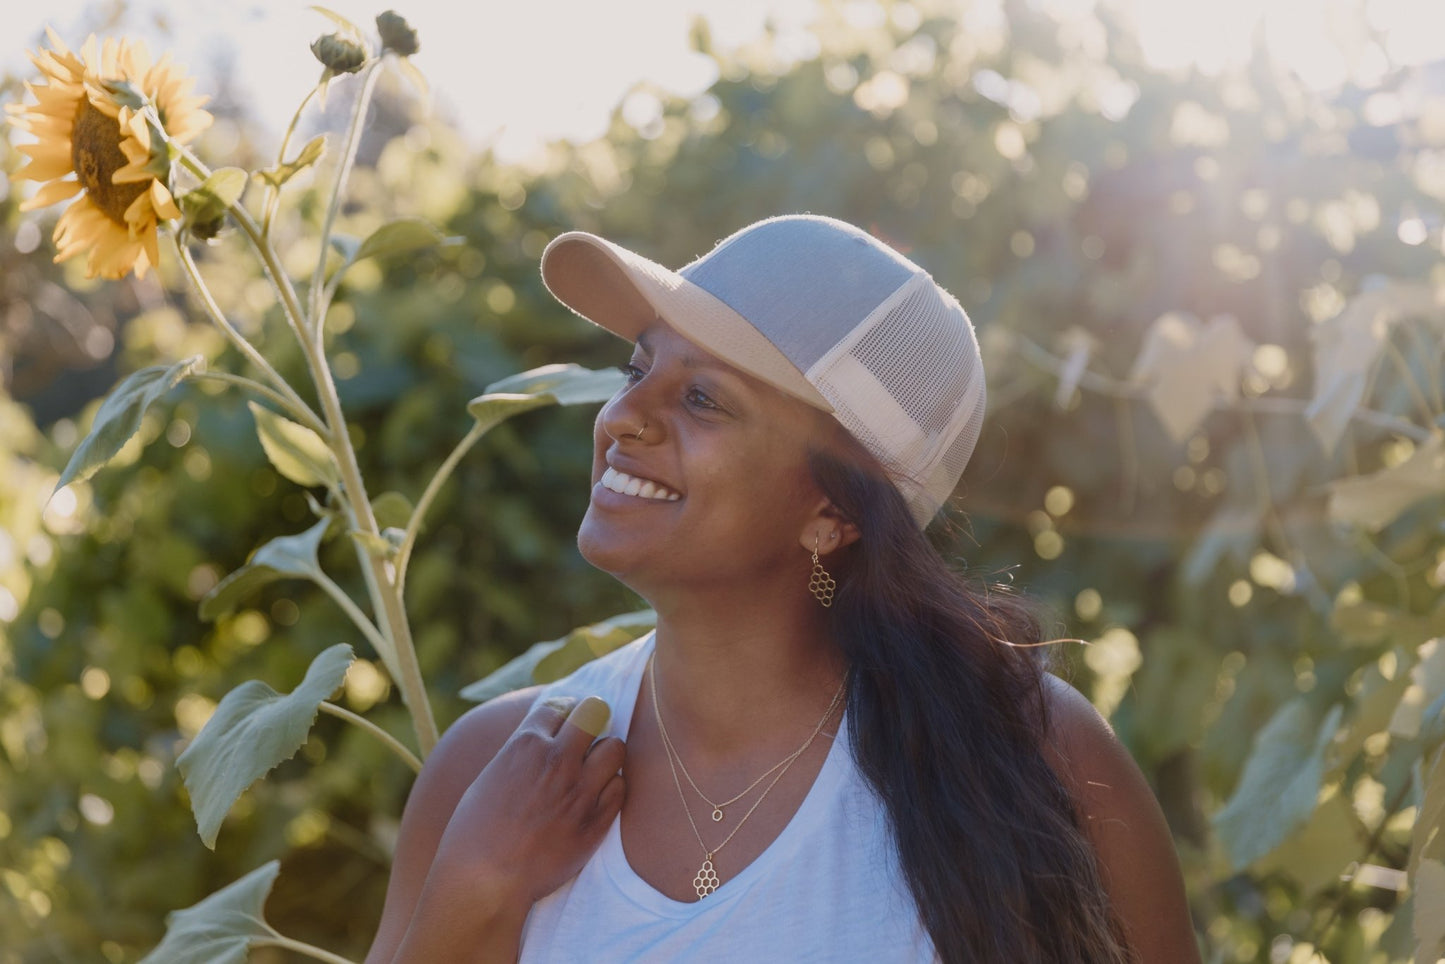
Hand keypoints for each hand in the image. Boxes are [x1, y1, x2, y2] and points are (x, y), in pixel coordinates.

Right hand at [427, 694, 625, 908]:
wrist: (487, 880)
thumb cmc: (475, 832)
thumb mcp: (492, 777)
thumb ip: (521, 755)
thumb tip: (540, 742)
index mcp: (525, 745)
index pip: (560, 704)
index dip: (566, 710)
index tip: (568, 719)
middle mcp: (557, 760)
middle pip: (595, 711)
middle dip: (593, 719)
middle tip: (588, 736)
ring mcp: (580, 789)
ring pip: (615, 748)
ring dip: (606, 755)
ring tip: (595, 768)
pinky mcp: (596, 820)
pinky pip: (620, 787)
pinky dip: (611, 789)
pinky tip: (597, 798)